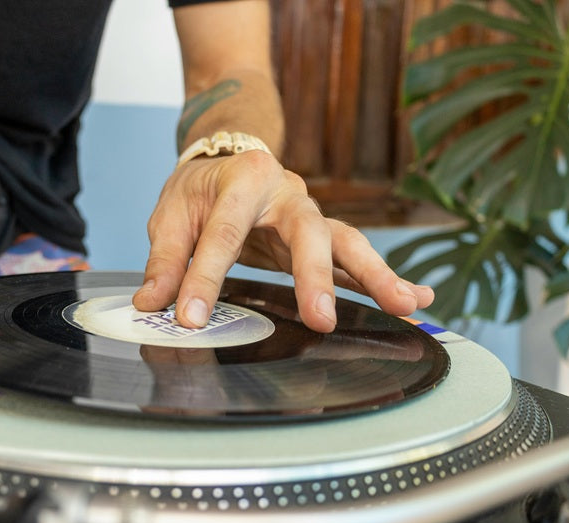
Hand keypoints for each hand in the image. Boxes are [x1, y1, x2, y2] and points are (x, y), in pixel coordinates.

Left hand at [133, 151, 433, 331]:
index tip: (189, 319)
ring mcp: (310, 214)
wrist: (227, 158)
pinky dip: (383, 281)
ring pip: (348, 243)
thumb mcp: (171, 215)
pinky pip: (355, 259)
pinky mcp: (323, 236)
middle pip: (308, 233)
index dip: (203, 280)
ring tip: (407, 307)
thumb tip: (152, 306)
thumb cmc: (199, 189)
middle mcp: (286, 191)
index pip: (222, 236)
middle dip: (315, 278)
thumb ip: (166, 259)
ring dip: (377, 277)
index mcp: (242, 178)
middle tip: (320, 319)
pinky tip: (416, 301)